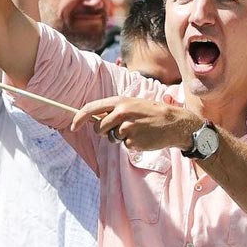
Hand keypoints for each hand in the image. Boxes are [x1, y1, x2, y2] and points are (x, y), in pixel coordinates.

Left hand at [71, 96, 198, 150]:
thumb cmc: (151, 112)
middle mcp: (121, 113)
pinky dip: (132, 143)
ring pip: (112, 138)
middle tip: (118, 129)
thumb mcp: (132, 103)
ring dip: (120, 137)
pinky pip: (125, 145)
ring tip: (137, 130)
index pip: (92, 109)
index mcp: (120, 102)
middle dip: (104, 132)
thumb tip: (93, 119)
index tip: (72, 125)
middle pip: (99, 127)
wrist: (174, 122)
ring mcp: (127, 128)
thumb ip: (114, 109)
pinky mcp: (133, 141)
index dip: (79, 118)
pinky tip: (143, 136)